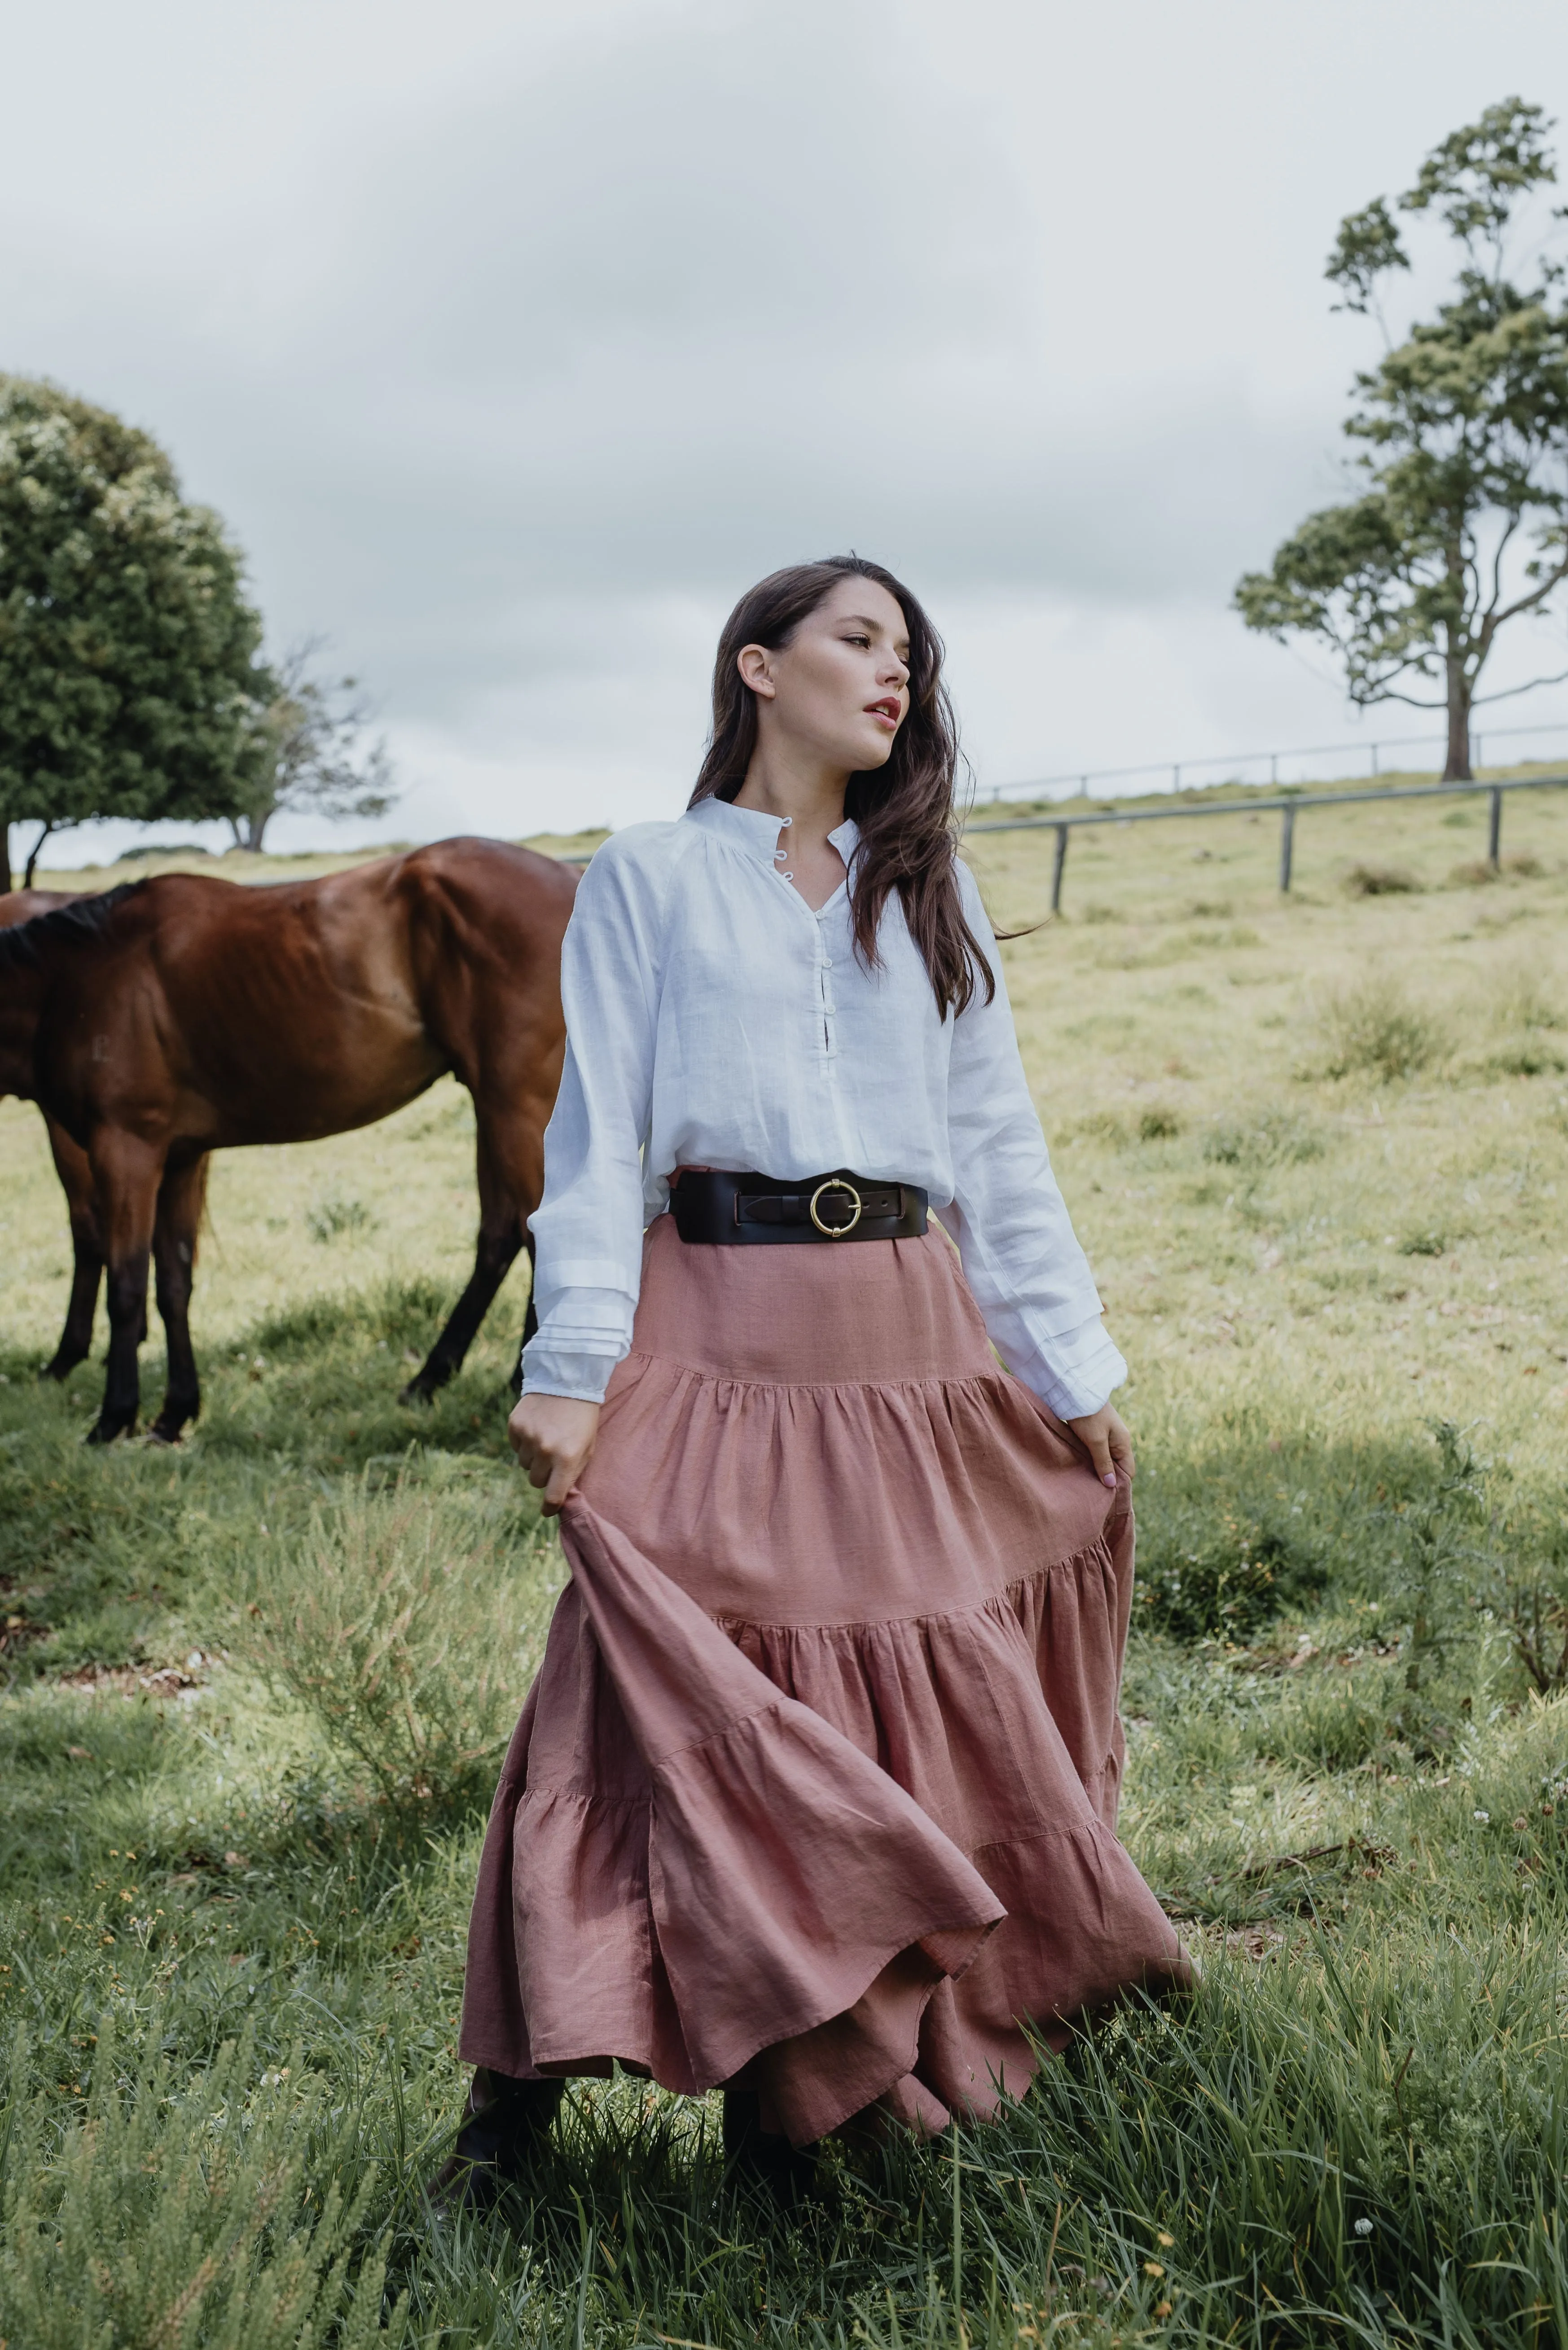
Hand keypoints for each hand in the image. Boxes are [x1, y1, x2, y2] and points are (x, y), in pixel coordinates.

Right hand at [507, 1393, 600, 1514]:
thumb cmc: (583, 1418)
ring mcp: (528, 1438)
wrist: (568, 1381)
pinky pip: (515, 1446)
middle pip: (535, 1481)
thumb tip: (559, 1495)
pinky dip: (524, 1442)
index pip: (553, 1496)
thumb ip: (573, 1472)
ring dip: (533, 1457)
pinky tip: (536, 1427)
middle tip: (553, 1457)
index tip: (547, 1510)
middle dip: (544, 1474)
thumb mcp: (587, 1447)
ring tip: (546, 1437)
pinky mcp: (515, 1425)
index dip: (550, 1508)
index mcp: (567, 1458)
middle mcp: (545, 1451)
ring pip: (524, 1464)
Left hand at [1066, 1403, 1134, 1489]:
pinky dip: (1091, 1459)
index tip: (1105, 1493)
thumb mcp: (1096, 1441)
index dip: (1119, 1482)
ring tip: (1085, 1479)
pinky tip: (1081, 1465)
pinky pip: (1097, 1451)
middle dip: (1107, 1477)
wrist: (1076, 1390)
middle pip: (1117, 1466)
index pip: (1128, 1470)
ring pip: (1106, 1458)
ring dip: (1097, 1468)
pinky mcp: (1095, 1432)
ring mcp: (1107, 1435)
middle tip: (1093, 1489)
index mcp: (1123, 1442)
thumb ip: (1103, 1462)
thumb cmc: (1088, 1415)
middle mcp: (1118, 1440)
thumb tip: (1111, 1484)